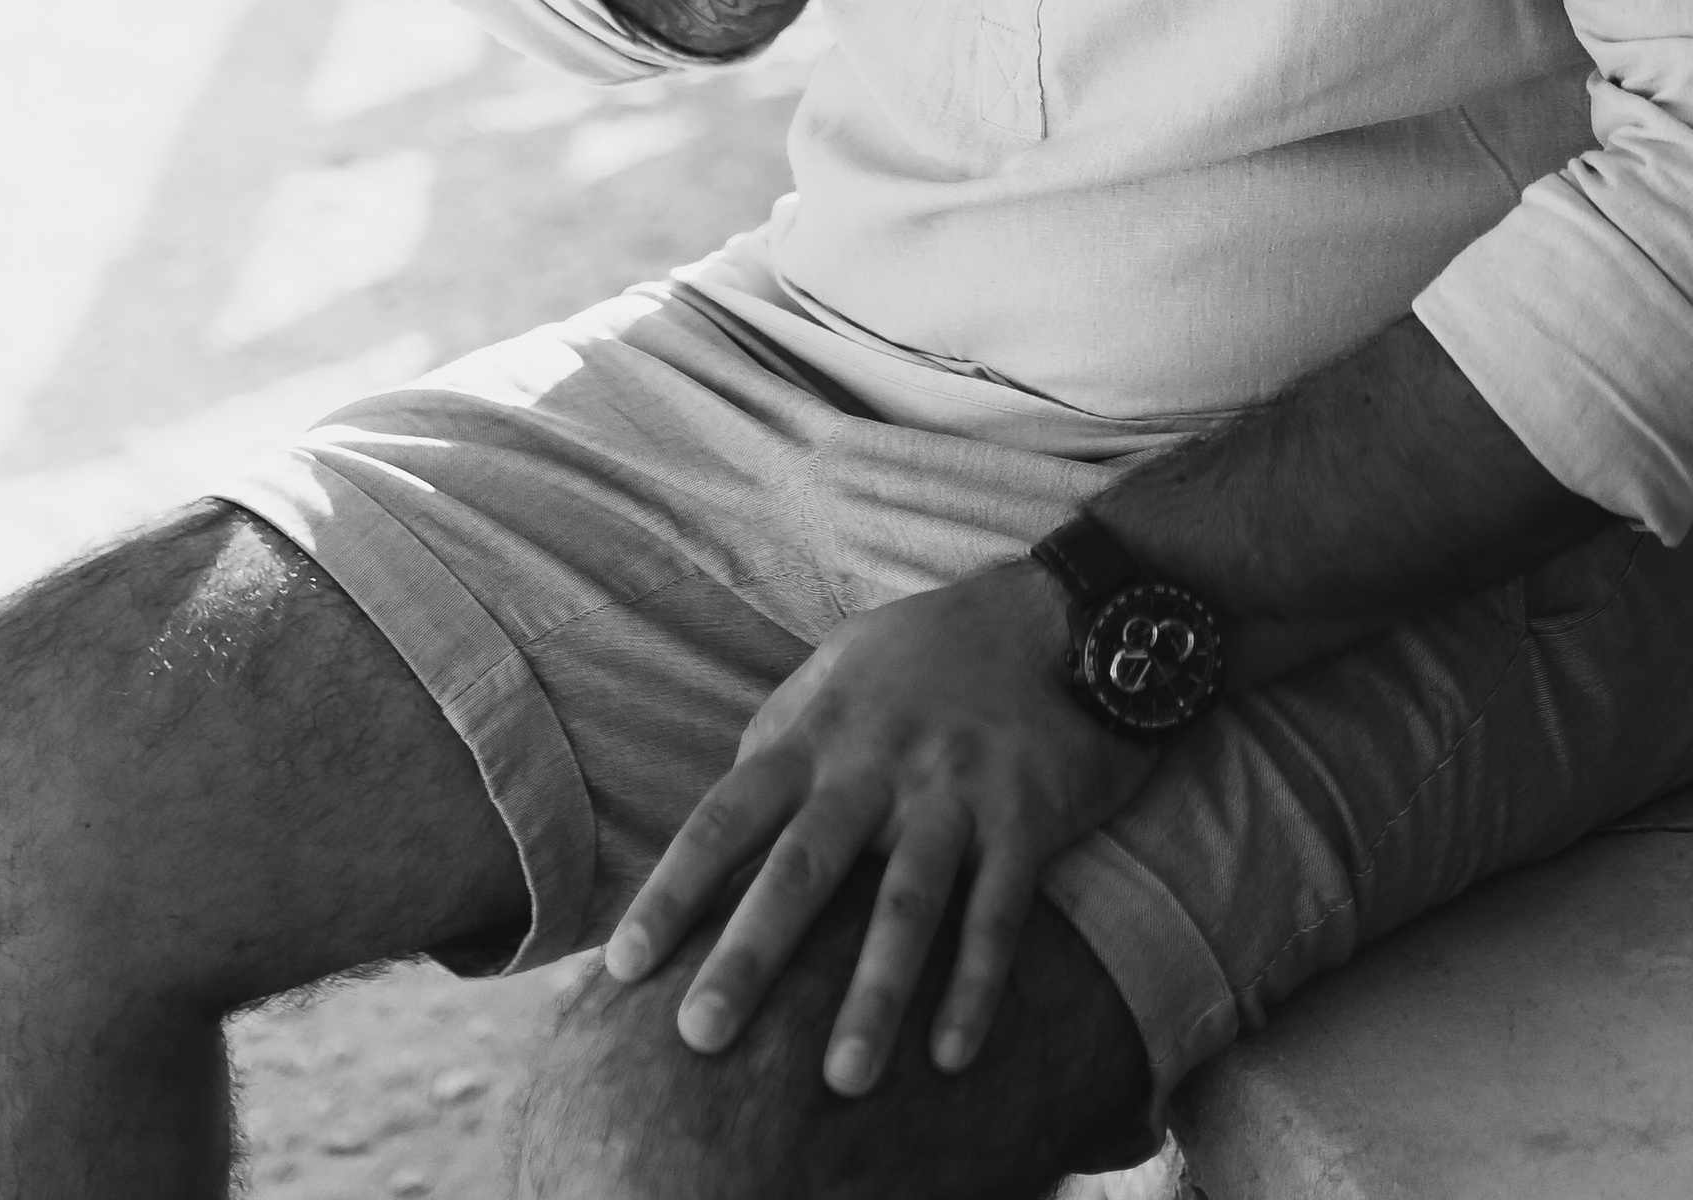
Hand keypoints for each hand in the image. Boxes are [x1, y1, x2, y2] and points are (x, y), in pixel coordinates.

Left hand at [602, 561, 1156, 1093]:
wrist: (1068, 610)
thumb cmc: (938, 646)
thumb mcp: (845, 661)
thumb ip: (785, 727)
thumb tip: (728, 796)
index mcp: (822, 731)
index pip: (729, 815)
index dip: (674, 889)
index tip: (624, 965)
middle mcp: (880, 763)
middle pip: (803, 868)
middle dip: (750, 955)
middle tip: (699, 1038)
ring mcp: (955, 791)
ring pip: (906, 903)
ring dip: (873, 995)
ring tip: (842, 1081)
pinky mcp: (1028, 814)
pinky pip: (1000, 912)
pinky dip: (976, 985)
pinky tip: (951, 1055)